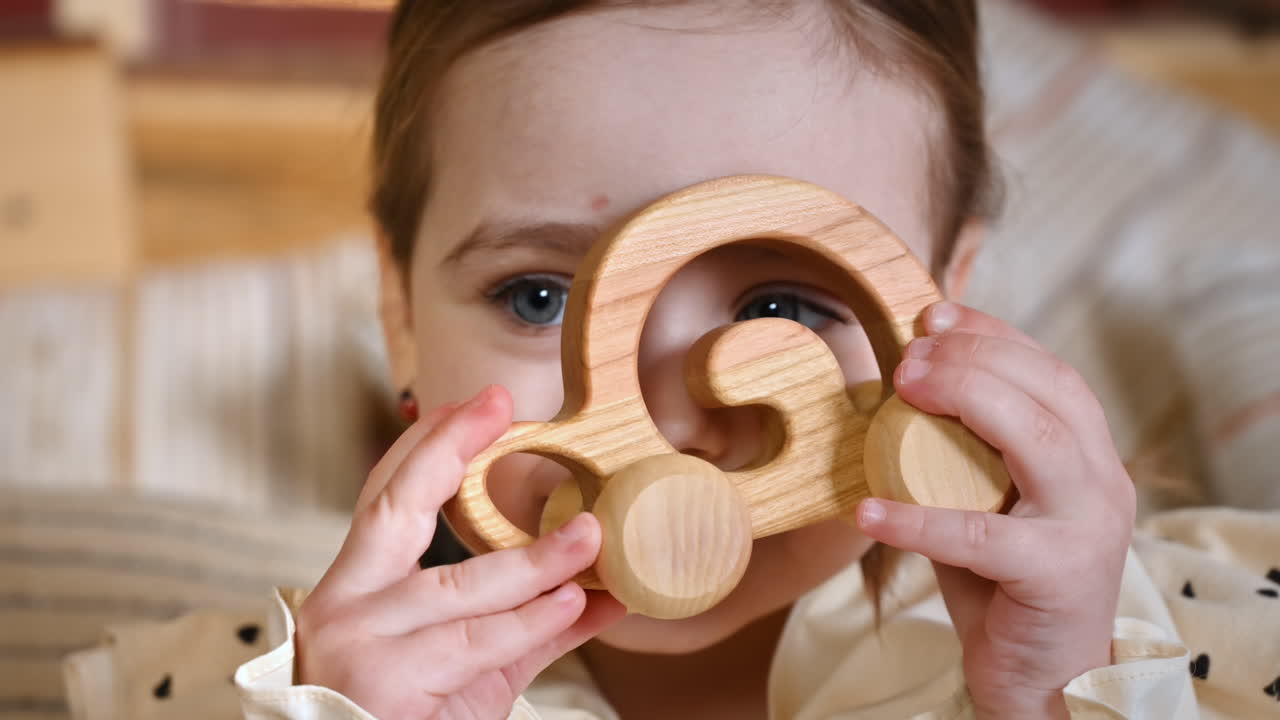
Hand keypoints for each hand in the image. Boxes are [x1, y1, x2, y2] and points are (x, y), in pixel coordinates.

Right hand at [295, 386, 625, 719]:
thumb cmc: (407, 717)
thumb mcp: (473, 666)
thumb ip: (531, 625)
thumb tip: (601, 591)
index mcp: (358, 587)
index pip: (386, 497)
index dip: (428, 445)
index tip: (475, 403)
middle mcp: (349, 605)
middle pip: (396, 509)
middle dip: (447, 448)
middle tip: (498, 402)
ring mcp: (364, 644)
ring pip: (459, 587)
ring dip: (534, 561)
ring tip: (589, 537)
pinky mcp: (386, 685)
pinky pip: (473, 643)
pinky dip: (528, 622)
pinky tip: (567, 603)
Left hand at [855, 302, 1135, 718]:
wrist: (1046, 679)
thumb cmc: (1004, 587)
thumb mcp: (985, 504)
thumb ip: (958, 456)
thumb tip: (890, 398)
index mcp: (1088, 456)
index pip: (1051, 372)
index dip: (993, 333)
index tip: (933, 314)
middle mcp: (1103, 481)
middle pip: (1048, 390)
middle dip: (973, 357)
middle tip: (908, 356)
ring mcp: (1088, 526)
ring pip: (1034, 438)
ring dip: (964, 400)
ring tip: (901, 389)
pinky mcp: (1058, 575)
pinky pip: (979, 535)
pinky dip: (917, 518)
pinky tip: (867, 510)